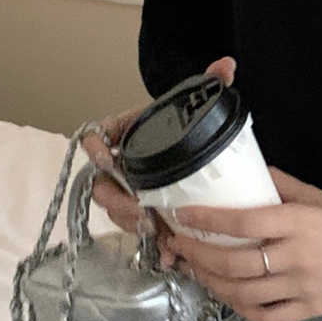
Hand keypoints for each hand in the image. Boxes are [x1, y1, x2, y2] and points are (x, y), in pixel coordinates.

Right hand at [82, 56, 236, 233]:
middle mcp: (122, 164)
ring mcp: (131, 190)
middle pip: (102, 184)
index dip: (94, 147)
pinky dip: (154, 244)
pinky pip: (140, 231)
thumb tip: (227, 65)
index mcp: (127, 133)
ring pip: (118, 211)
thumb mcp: (196, 107)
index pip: (96, 135)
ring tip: (156, 232)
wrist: (198, 152)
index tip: (105, 157)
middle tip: (139, 210)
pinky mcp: (147, 213)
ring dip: (132, 224)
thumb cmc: (187, 128)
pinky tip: (168, 255)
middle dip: (116, 200)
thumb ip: (209, 85)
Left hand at [160, 168, 321, 320]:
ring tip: (194, 269)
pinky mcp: (308, 310)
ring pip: (242, 291)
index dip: (208, 219)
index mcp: (299, 222)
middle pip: (234, 261)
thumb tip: (249, 171)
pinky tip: (227, 296)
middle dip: (198, 254)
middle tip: (178, 245)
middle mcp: (297, 256)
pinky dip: (239, 309)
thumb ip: (283, 185)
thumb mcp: (321, 197)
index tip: (184, 216)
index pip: (244, 221)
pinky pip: (265, 316)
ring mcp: (301, 287)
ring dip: (211, 281)